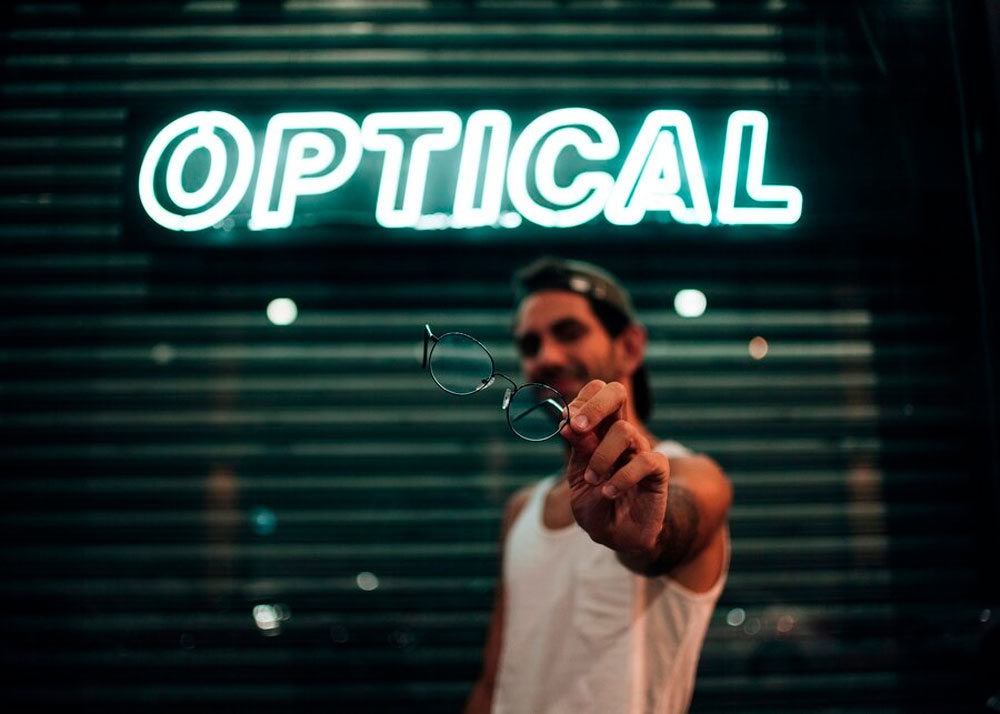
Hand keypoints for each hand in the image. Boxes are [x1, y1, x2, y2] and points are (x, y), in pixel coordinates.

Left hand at [561, 380, 669, 552]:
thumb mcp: (578, 477)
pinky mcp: (657, 470)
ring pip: (624, 431)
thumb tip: (566, 422)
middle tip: (577, 427)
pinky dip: (622, 478)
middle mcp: (621, 433)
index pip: (595, 392)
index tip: (565, 423)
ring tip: (592, 480)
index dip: (580, 400)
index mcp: (599, 429)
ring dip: (601, 456)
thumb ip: (578, 450)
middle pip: (616, 393)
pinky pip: (644, 461)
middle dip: (595, 405)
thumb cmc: (596, 503)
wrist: (616, 535)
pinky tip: (610, 492)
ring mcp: (640, 449)